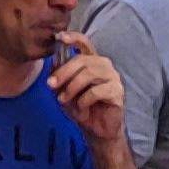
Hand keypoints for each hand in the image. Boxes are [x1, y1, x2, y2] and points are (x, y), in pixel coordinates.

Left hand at [47, 31, 125, 145]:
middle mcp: (104, 65)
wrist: (95, 131)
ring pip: (89, 73)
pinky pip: (97, 91)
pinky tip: (82, 108)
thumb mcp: (63, 91)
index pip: (85, 43)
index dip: (73, 37)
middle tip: (51, 85)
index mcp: (92, 61)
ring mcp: (113, 77)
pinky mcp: (117, 92)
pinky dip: (84, 100)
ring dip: (72, 87)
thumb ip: (58, 76)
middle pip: (82, 60)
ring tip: (63, 100)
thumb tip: (53, 60)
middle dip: (63, 72)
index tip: (60, 37)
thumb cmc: (81, 107)